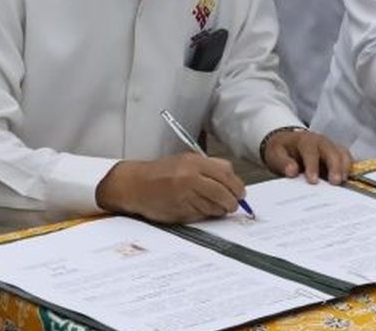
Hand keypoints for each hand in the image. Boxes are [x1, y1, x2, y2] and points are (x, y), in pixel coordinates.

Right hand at [96, 152, 245, 223]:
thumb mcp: (186, 161)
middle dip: (232, 201)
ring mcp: (184, 195)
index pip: (226, 174)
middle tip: (233, 205)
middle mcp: (190, 177)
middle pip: (223, 192)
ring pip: (214, 206)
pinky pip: (201, 215)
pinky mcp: (179, 210)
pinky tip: (200, 210)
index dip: (237, 186)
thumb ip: (210, 167)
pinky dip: (205, 214)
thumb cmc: (161, 173)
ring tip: (217, 208)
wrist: (135, 185)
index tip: (240, 193)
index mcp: (194, 162)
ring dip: (220, 210)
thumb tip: (233, 180)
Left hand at [262, 130, 353, 184]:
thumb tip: (292, 171)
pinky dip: (348, 168)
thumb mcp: (276, 154)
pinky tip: (346, 181)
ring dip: (344, 168)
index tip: (312, 181)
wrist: (287, 142)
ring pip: (342, 154)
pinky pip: (346, 159)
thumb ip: (283, 162)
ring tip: (343, 182)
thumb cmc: (282, 150)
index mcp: (305, 141)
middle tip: (335, 182)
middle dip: (334, 167)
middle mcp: (321, 142)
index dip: (312, 166)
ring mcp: (331, 146)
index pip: (310, 152)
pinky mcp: (337, 153)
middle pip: (332, 151)